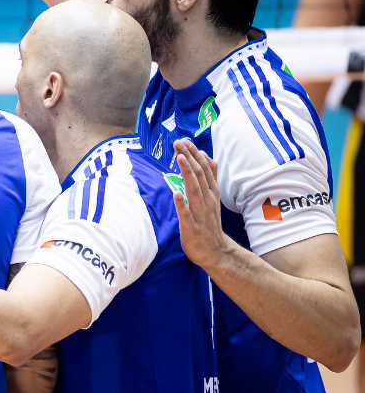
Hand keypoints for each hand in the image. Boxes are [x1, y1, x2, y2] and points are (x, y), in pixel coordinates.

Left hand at [172, 139, 235, 269]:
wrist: (216, 251)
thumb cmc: (209, 223)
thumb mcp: (211, 197)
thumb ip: (209, 178)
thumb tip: (206, 156)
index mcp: (211, 193)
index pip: (204, 169)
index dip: (195, 154)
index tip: (185, 140)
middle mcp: (207, 200)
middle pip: (199, 175)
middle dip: (189, 157)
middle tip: (179, 142)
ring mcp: (200, 213)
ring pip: (194, 190)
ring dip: (188, 173)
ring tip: (180, 158)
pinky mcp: (192, 227)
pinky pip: (186, 214)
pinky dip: (182, 204)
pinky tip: (176, 194)